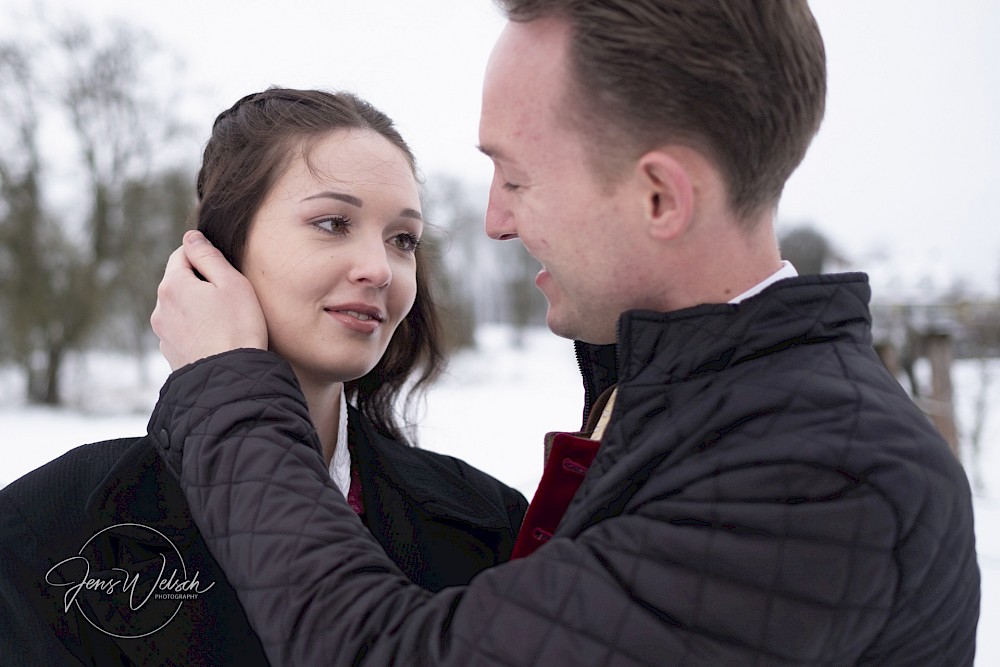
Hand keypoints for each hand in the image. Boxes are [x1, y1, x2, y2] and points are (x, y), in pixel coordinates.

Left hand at [151, 230, 267, 369]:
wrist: (231, 379)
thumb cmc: (238, 327)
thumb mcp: (231, 283)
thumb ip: (208, 255)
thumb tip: (191, 237)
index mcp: (173, 285)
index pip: (182, 254)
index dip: (204, 257)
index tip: (225, 270)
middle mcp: (160, 307)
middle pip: (179, 281)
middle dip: (200, 283)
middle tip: (230, 297)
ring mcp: (162, 332)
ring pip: (179, 306)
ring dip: (197, 307)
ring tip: (225, 321)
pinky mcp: (170, 353)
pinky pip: (182, 330)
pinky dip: (195, 329)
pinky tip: (216, 338)